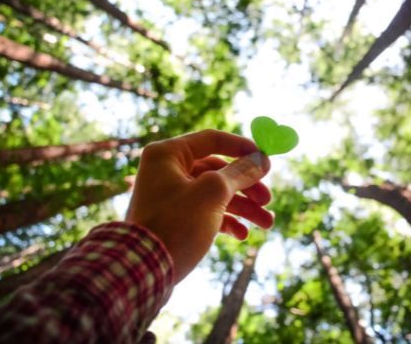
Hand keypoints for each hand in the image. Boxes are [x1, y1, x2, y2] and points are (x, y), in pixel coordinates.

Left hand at [125, 129, 271, 281]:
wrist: (143, 271)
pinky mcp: (174, 220)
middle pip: (217, 170)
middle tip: (267, 200)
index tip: (267, 159)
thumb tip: (261, 159)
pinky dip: (226, 221)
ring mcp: (170, 196)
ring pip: (215, 194)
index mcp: (168, 154)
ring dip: (243, 207)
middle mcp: (166, 171)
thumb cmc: (175, 224)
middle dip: (247, 186)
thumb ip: (239, 173)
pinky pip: (206, 213)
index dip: (242, 148)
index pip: (212, 139)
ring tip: (266, 223)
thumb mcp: (213, 193)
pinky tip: (242, 235)